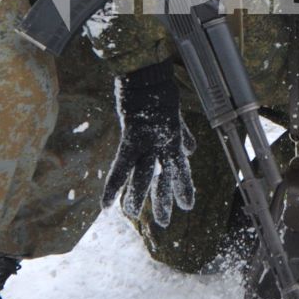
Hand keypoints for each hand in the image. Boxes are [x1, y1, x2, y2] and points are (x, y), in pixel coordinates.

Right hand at [103, 62, 195, 226]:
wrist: (149, 75)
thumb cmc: (159, 91)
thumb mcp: (176, 117)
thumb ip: (183, 135)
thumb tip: (191, 149)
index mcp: (173, 140)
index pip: (180, 170)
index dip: (183, 188)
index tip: (187, 205)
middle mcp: (164, 145)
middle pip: (165, 178)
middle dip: (164, 201)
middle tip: (166, 223)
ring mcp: (149, 143)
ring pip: (144, 176)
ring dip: (138, 198)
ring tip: (134, 217)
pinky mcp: (132, 138)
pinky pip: (121, 167)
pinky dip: (113, 186)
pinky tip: (107, 205)